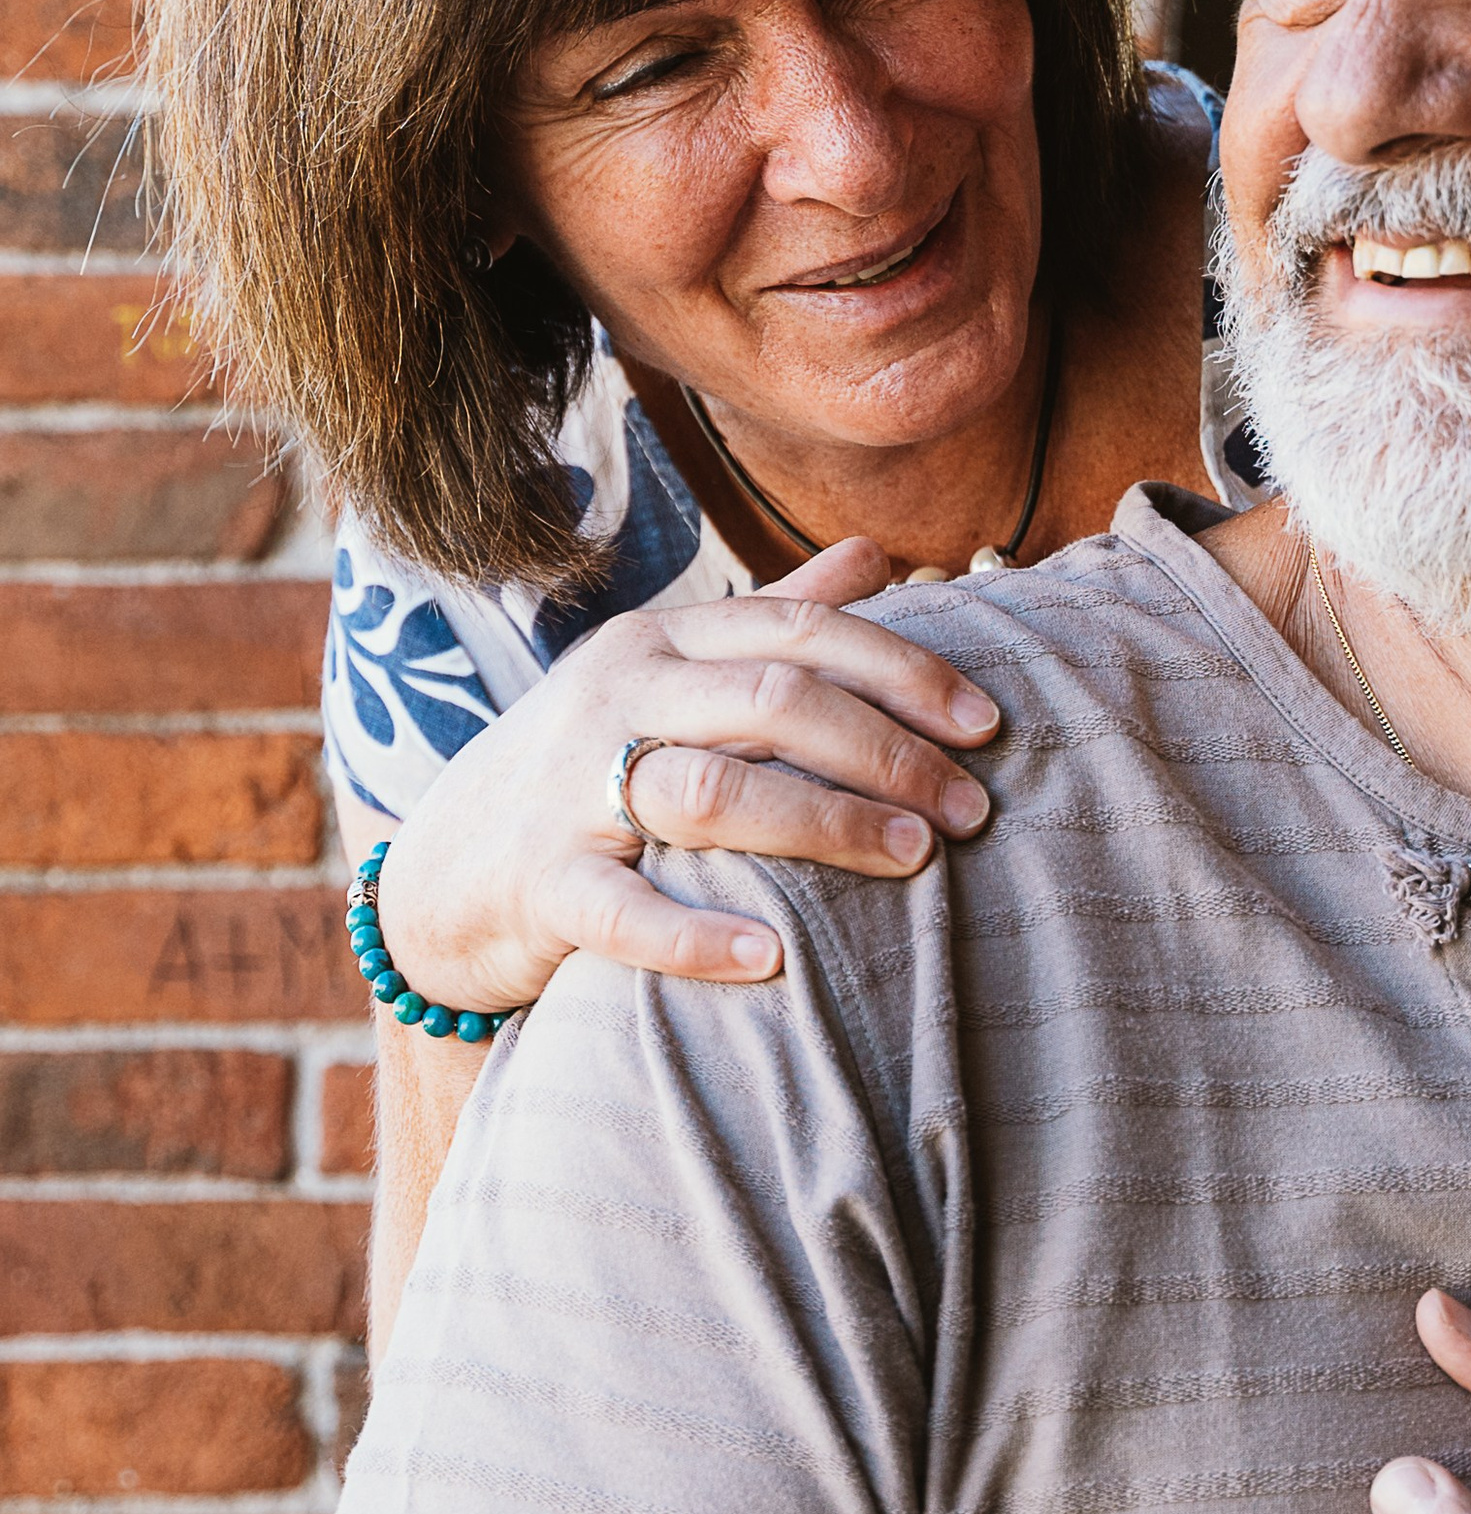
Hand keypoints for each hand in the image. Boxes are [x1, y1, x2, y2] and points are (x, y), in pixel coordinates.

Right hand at [372, 540, 1002, 1018]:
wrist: (438, 871)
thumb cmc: (589, 766)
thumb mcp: (671, 676)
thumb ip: (775, 617)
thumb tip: (881, 554)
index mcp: (663, 639)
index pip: (802, 630)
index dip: (904, 671)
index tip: (988, 723)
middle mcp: (616, 694)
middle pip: (773, 700)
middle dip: (888, 751)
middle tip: (972, 809)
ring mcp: (570, 787)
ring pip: (712, 789)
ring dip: (825, 824)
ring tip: (915, 860)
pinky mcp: (540, 882)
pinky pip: (624, 910)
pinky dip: (700, 937)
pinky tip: (778, 959)